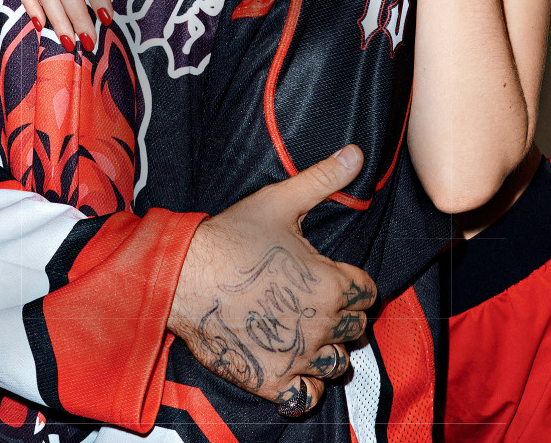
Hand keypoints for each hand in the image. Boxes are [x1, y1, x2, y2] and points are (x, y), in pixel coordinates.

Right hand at [168, 146, 376, 412]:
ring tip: (304, 330)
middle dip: (341, 314)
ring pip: (337, 364)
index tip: (331, 275)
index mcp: (330, 283)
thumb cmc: (232, 237)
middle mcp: (321, 325)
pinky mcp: (271, 381)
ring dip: (327, 349)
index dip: (352, 282)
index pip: (368, 292)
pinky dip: (305, 386)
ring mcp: (297, 357)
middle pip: (356, 328)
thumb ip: (324, 178)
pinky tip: (292, 366)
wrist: (182, 276)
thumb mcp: (280, 201)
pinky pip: (307, 397)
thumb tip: (356, 152)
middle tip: (313, 299)